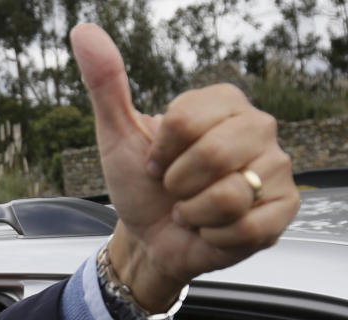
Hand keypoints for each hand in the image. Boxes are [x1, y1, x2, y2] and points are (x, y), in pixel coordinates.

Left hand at [69, 24, 298, 311]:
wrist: (150, 239)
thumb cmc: (140, 186)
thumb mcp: (116, 136)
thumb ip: (106, 84)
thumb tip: (84, 32)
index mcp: (223, 104)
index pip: (185, 120)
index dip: (160, 153)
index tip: (156, 162)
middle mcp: (258, 129)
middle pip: (213, 156)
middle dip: (177, 184)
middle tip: (175, 190)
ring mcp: (275, 169)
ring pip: (230, 195)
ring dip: (194, 214)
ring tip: (194, 210)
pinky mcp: (284, 210)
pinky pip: (246, 227)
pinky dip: (215, 236)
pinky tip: (212, 230)